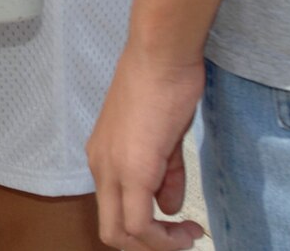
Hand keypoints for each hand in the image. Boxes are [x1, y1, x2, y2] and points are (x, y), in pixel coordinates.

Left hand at [87, 45, 206, 249]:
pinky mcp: (132, 169)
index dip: (144, 233)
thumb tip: (168, 208)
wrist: (160, 58)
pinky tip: (188, 227)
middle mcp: (100, 165)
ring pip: (121, 233)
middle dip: (148, 247)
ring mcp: (111, 168)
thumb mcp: (163, 139)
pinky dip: (164, 238)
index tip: (180, 227)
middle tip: (181, 241)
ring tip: (189, 235)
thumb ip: (164, 176)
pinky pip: (139, 223)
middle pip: (111, 232)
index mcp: (103, 156)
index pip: (112, 212)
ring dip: (160, 245)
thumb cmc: (163, 87)